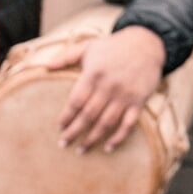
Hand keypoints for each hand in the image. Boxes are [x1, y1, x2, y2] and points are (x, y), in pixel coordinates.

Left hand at [38, 25, 165, 152]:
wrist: (146, 43)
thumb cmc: (113, 46)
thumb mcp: (88, 47)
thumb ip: (66, 57)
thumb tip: (45, 67)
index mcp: (94, 74)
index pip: (76, 101)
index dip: (67, 116)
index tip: (60, 126)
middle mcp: (108, 86)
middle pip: (88, 115)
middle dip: (74, 132)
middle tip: (63, 144)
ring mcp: (124, 95)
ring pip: (106, 123)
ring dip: (92, 139)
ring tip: (81, 150)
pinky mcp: (138, 101)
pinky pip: (128, 124)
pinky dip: (118, 138)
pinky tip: (109, 147)